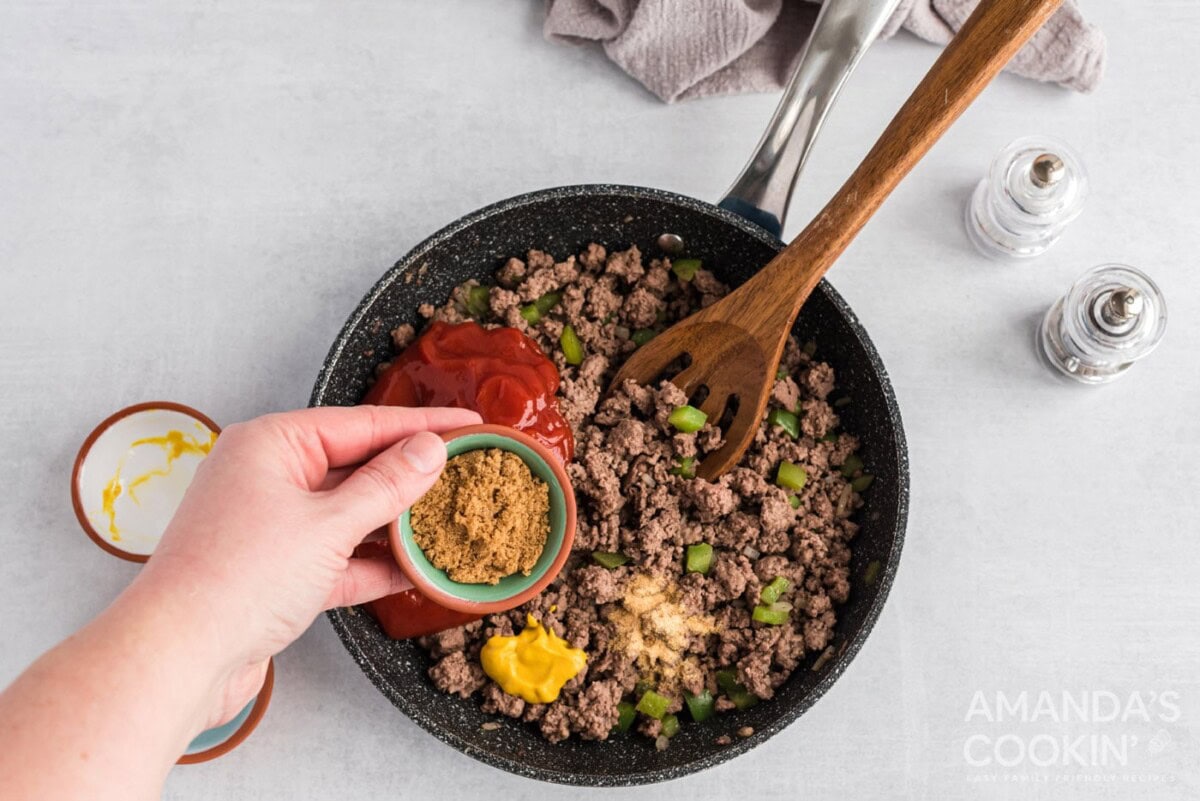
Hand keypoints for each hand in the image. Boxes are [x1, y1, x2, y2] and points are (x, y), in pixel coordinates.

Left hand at [135, 405, 480, 727]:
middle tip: (470, 472)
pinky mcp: (277, 573)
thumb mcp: (328, 525)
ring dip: (397, 525)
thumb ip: (386, 486)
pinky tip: (417, 572)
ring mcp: (272, 526)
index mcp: (272, 444)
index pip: (364, 423)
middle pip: (358, 466)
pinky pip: (338, 557)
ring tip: (453, 522)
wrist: (176, 659)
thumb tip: (429, 449)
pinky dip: (374, 564)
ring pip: (350, 515)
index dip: (423, 423)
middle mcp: (269, 477)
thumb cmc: (238, 579)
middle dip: (412, 476)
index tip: (470, 422)